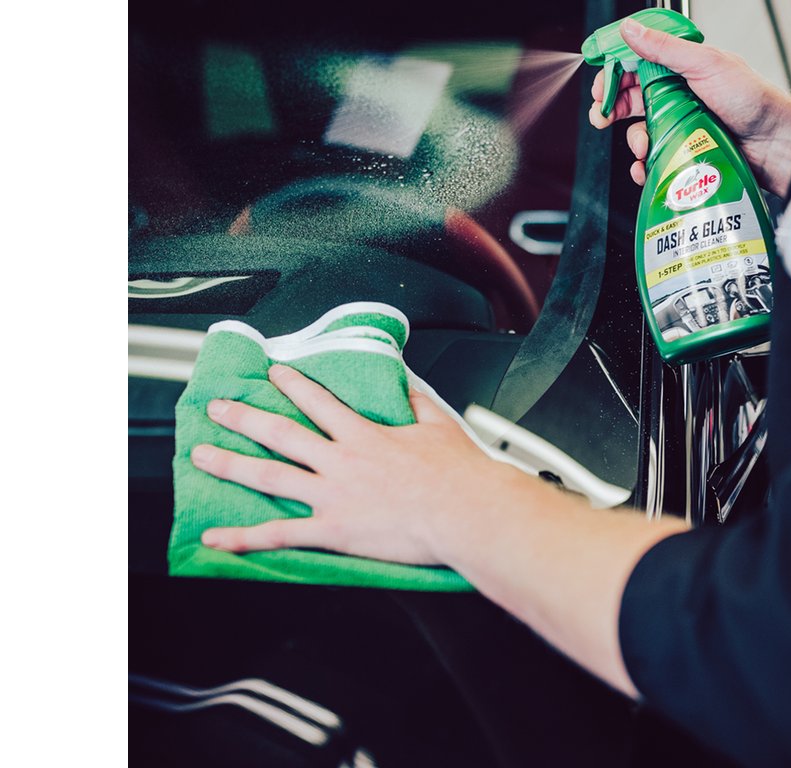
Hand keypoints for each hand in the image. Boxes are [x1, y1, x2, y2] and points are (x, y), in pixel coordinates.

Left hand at [191, 364, 509, 564]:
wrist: (466, 511)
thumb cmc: (459, 475)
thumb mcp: (440, 426)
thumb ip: (418, 403)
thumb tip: (409, 383)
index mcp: (364, 435)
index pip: (318, 402)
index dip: (292, 384)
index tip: (273, 373)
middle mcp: (341, 460)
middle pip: (281, 433)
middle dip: (244, 417)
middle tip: (217, 408)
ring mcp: (333, 495)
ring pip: (270, 475)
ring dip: (231, 463)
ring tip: (200, 455)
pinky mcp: (334, 529)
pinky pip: (280, 534)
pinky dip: (244, 537)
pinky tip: (215, 538)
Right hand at [588, 17, 790, 195]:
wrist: (776, 144)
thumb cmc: (752, 100)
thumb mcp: (706, 65)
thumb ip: (664, 49)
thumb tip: (631, 29)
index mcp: (682, 68)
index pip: (638, 65)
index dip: (615, 74)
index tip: (601, 86)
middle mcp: (679, 96)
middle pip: (631, 99)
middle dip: (612, 109)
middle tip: (603, 116)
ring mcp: (679, 125)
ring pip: (638, 132)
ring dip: (633, 140)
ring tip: (643, 145)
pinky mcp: (682, 153)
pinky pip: (652, 160)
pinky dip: (643, 166)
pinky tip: (646, 167)